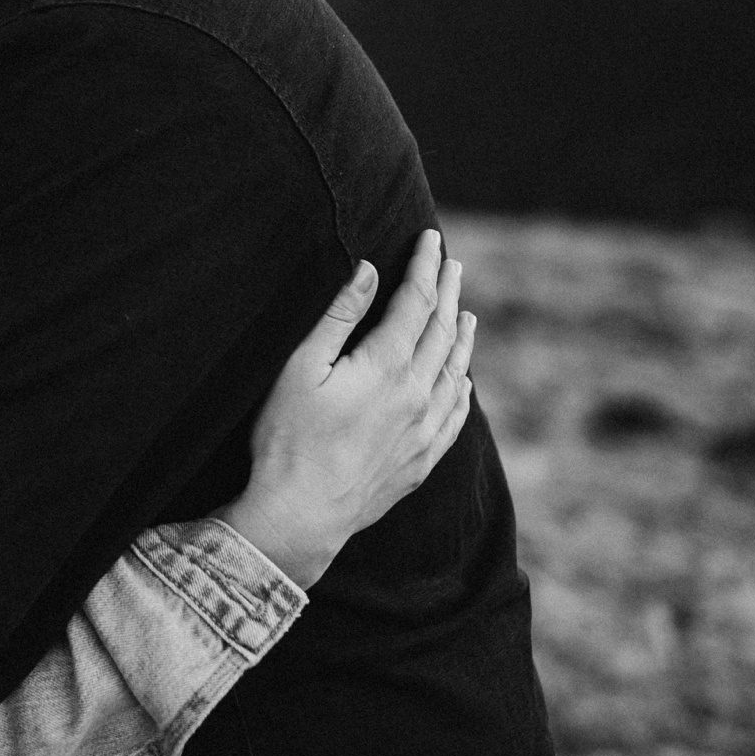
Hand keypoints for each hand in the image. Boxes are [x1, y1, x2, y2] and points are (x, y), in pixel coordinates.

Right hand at [222, 230, 474, 590]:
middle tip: (452, 264)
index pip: (417, 302)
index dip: (425, 267)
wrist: (300, 516)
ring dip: (462, 338)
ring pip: (456, 373)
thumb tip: (370, 270)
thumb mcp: (301, 367)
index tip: (430, 240)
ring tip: (466, 313)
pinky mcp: (421, 462)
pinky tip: (463, 382)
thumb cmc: (288, 439)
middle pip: (443, 332)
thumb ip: (339, 315)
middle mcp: (417, 396)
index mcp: (387, 366)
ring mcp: (424, 432)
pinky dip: (462, 389)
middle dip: (447, 292)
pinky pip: (456, 417)